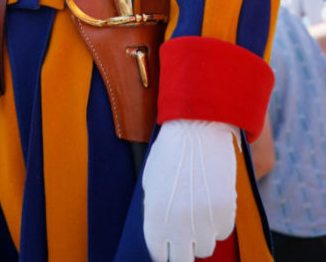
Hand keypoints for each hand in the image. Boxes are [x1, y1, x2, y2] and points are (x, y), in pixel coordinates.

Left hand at [142, 119, 238, 261]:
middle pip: (183, 259)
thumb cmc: (171, 152)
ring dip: (203, 235)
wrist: (196, 129)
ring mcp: (203, 220)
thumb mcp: (153, 182)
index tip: (169, 245)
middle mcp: (178, 224)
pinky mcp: (224, 212)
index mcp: (156, 216)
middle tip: (186, 237)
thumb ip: (156, 212)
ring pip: (206, 248)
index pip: (159, 254)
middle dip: (184, 250)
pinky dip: (219, 222)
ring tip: (200, 211)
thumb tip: (163, 234)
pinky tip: (213, 202)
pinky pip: (223, 232)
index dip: (165, 250)